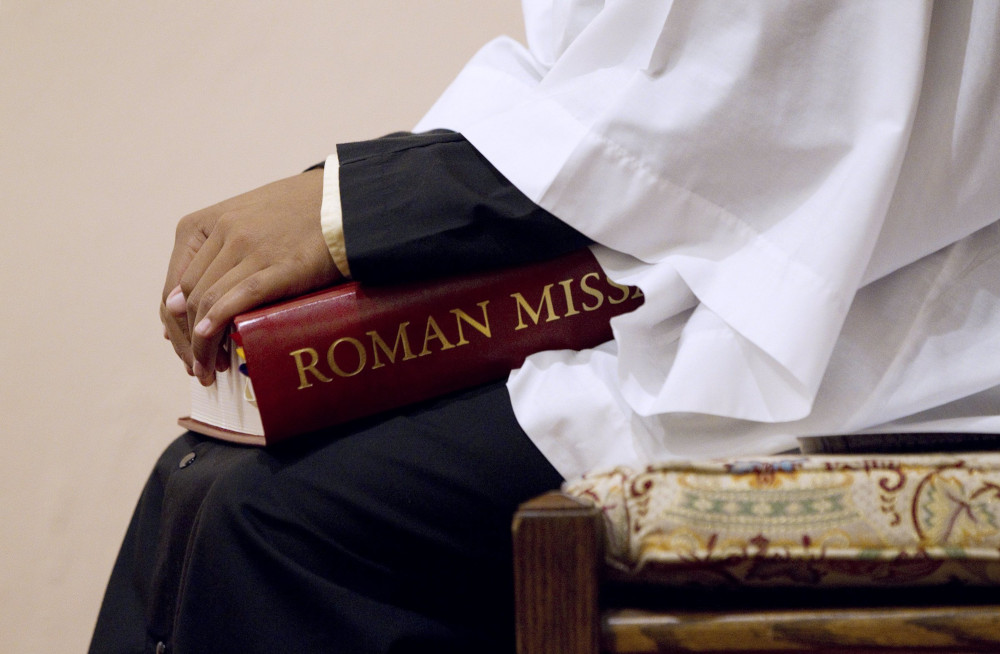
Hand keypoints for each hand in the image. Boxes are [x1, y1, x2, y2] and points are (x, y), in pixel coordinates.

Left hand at [160, 168, 341, 384]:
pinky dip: (219, 321)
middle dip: (188, 341)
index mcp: (201, 225)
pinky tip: (213, 341)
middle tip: (199, 368)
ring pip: (209, 302)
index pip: (174, 286)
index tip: (184, 349)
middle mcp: (221, 232)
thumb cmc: (292, 215)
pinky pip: (240, 297)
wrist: (341, 201)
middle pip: (188, 299)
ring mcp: (249, 247)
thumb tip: (172, 308)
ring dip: (204, 343)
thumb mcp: (237, 225)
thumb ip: (207, 260)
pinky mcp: (280, 264)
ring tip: (210, 369)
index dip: (175, 325)